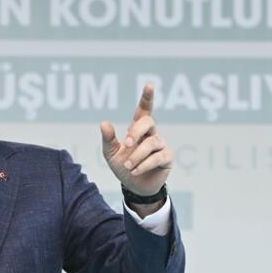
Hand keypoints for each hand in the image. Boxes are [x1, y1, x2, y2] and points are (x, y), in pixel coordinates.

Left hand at [100, 84, 172, 198]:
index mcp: (137, 130)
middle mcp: (151, 134)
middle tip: (126, 144)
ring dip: (136, 155)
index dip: (147, 98)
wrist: (133, 187)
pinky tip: (136, 171)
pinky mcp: (167, 157)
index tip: (149, 85)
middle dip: (136, 131)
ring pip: (151, 143)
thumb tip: (104, 123)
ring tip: (128, 166)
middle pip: (148, 122)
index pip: (144, 110)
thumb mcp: (111, 154)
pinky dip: (144, 164)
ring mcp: (161, 145)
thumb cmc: (123, 167)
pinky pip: (157, 157)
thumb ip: (108, 139)